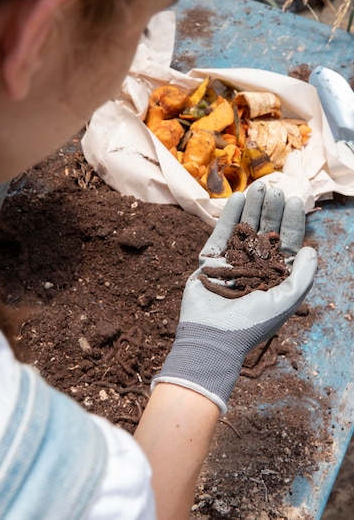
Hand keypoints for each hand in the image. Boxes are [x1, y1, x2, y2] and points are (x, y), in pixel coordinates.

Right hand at [152, 181, 316, 413]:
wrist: (212, 336)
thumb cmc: (252, 323)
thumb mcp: (286, 300)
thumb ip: (302, 275)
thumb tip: (312, 250)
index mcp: (274, 276)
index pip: (286, 243)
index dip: (291, 222)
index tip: (294, 200)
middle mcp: (255, 266)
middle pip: (265, 231)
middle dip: (270, 210)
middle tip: (274, 188)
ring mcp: (232, 262)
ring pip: (244, 229)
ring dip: (251, 207)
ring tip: (257, 187)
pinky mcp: (211, 261)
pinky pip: (221, 234)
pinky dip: (229, 216)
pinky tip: (237, 199)